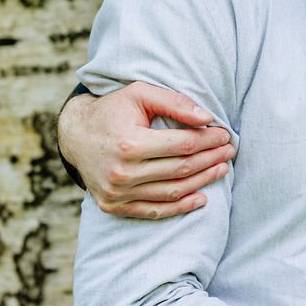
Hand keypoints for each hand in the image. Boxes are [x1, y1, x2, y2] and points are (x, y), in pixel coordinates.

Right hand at [58, 84, 233, 218]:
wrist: (75, 135)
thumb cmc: (113, 110)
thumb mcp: (140, 94)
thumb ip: (174, 102)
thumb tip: (207, 118)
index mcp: (130, 143)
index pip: (183, 145)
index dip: (209, 140)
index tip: (225, 135)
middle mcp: (122, 172)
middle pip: (182, 169)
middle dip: (211, 159)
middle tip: (230, 151)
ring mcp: (117, 193)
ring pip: (172, 192)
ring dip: (203, 182)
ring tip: (221, 169)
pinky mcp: (114, 206)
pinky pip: (154, 211)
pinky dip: (181, 207)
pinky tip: (202, 198)